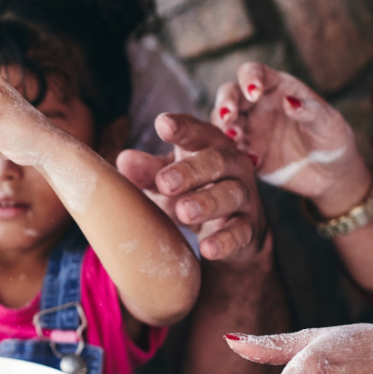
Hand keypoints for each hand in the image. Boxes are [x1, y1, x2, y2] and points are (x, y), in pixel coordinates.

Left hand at [117, 113, 265, 266]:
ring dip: (207, 203)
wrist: (233, 231)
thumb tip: (124, 160)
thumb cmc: (192, 193)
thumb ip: (148, 171)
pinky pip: (240, 233)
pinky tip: (207, 248)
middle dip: (191, 170)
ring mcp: (243, 197)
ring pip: (231, 194)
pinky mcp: (249, 228)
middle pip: (217, 161)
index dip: (183, 128)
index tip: (163, 125)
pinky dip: (225, 240)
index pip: (198, 132)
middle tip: (165, 183)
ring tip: (183, 212)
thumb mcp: (167, 181)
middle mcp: (231, 166)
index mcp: (208, 146)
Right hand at [213, 63, 368, 215]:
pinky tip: (253, 160)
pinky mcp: (246, 152)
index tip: (254, 92)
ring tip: (235, 138)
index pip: (253, 72)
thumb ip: (311, 111)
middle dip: (224, 102)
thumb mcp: (330, 124)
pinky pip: (231, 149)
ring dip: (224, 127)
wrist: (331, 175)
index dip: (249, 78)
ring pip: (223, 121)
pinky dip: (235, 152)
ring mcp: (249, 129)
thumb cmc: (333, 140)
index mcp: (277, 87)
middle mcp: (257, 105)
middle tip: (227, 116)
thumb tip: (289, 101)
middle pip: (229, 93)